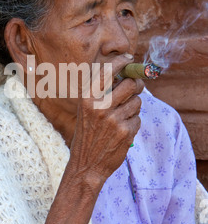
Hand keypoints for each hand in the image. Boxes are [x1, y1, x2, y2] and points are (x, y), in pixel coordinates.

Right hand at [67, 55, 143, 191]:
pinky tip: (121, 131)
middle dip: (137, 85)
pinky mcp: (125, 131)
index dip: (122, 62)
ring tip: (122, 117)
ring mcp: (113, 119)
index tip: (129, 59)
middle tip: (136, 88)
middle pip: (130, 84)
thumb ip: (102, 92)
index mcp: (87, 97)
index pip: (108, 70)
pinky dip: (133, 123)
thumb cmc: (88, 134)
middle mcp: (99, 105)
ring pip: (137, 102)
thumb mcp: (87, 110)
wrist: (86, 164)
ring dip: (134, 107)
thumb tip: (126, 75)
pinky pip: (138, 119)